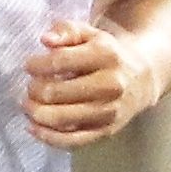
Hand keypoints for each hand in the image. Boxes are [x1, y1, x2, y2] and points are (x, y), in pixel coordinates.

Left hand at [22, 19, 153, 149]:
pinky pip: (70, 141)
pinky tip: (33, 126)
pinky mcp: (106, 131)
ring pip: (60, 119)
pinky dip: (46, 136)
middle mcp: (110, 84)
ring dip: (35, 113)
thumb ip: (66, 31)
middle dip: (33, 90)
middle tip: (30, 86)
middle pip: (55, 92)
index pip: (60, 61)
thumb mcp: (90, 34)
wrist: (141, 79)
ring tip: (28, 104)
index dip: (36, 65)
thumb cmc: (107, 54)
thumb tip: (46, 40)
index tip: (29, 65)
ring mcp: (108, 110)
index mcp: (105, 55)